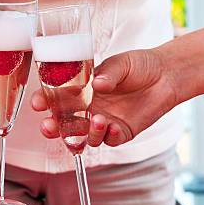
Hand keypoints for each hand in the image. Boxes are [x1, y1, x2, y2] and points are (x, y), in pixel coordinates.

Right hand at [31, 48, 178, 146]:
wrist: (166, 76)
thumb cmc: (140, 65)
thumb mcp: (122, 63)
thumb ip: (109, 73)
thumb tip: (98, 83)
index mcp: (81, 89)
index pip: (56, 98)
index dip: (44, 102)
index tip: (37, 103)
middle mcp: (89, 108)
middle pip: (64, 124)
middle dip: (53, 128)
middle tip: (49, 127)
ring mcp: (104, 122)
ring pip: (85, 137)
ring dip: (87, 132)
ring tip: (99, 120)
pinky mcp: (121, 132)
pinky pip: (109, 141)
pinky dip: (109, 137)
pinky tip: (114, 127)